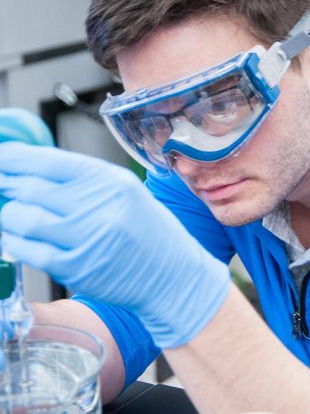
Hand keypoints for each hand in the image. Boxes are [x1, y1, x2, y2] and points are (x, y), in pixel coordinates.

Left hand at [0, 142, 229, 347]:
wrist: (171, 273)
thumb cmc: (150, 230)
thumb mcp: (126, 191)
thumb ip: (84, 180)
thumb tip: (34, 171)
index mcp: (111, 182)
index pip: (49, 161)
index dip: (15, 158)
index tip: (3, 157)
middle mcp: (98, 207)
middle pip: (30, 188)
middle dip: (9, 185)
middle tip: (6, 186)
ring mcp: (86, 240)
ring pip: (22, 218)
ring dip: (10, 214)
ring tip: (15, 214)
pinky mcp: (76, 269)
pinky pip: (28, 250)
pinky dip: (15, 241)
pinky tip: (19, 237)